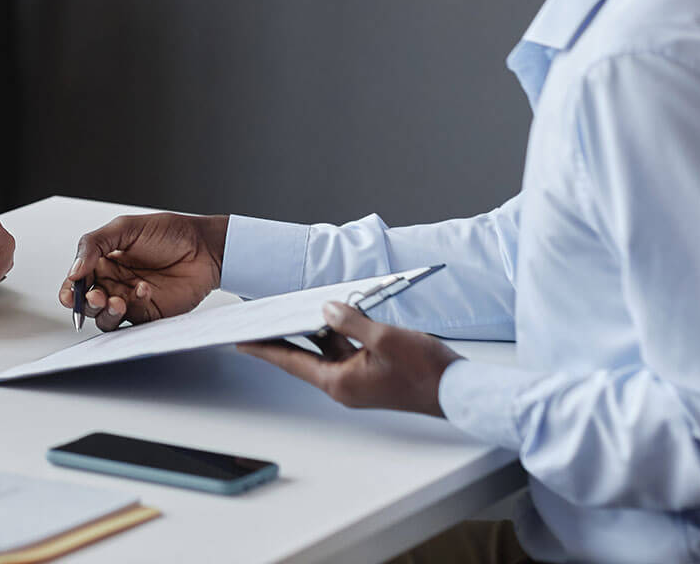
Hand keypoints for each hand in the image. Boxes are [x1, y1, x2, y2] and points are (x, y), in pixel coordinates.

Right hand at [58, 213, 228, 330]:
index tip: (70, 294)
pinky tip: (145, 290)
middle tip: (95, 296)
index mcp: (103, 261)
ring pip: (105, 317)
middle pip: (87, 303)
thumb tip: (75, 270)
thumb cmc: (170, 232)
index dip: (70, 290)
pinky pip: (131, 320)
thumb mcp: (125, 228)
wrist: (206, 248)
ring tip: (115, 301)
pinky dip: (133, 307)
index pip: (77, 281)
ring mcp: (130, 299)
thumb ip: (94, 245)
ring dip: (105, 312)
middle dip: (86, 303)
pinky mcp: (148, 313)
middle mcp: (114, 282)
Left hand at [237, 301, 461, 416]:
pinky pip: (346, 350)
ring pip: (327, 350)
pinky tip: (333, 313)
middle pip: (305, 356)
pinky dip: (337, 333)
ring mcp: (359, 379)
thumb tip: (327, 309)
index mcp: (340, 382)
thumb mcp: (384, 338)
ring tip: (289, 308)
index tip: (241, 341)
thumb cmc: (425, 371)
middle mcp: (344, 384)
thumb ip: (351, 322)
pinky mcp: (372, 372)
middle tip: (259, 319)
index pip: (291, 362)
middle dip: (283, 336)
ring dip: (312, 330)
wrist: (458, 390)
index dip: (265, 349)